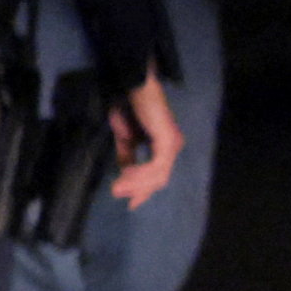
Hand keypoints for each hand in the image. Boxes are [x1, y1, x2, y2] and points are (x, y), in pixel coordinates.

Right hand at [107, 73, 182, 211]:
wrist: (134, 87)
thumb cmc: (129, 107)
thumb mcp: (125, 136)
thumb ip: (127, 155)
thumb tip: (124, 175)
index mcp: (165, 147)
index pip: (158, 176)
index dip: (144, 191)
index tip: (130, 204)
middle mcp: (173, 147)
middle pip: (159, 179)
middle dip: (139, 190)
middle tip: (117, 194)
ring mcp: (172, 145)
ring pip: (158, 175)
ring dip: (136, 184)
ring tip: (117, 187)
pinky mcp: (167, 141)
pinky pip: (156, 166)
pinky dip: (140, 173)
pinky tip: (126, 174)